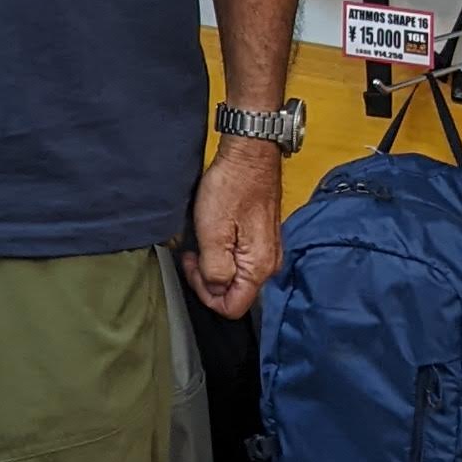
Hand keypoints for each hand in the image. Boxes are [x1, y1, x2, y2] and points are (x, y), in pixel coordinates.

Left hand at [182, 136, 282, 320]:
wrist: (250, 154)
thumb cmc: (232, 187)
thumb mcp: (213, 233)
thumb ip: (214, 270)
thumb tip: (216, 288)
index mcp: (259, 267)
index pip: (232, 307)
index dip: (207, 295)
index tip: (194, 268)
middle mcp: (269, 264)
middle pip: (235, 293)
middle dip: (208, 279)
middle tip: (192, 254)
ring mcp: (268, 250)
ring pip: (236, 275)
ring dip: (214, 264)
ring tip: (201, 241)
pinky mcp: (262, 237)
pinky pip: (240, 258)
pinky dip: (223, 251)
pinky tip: (213, 233)